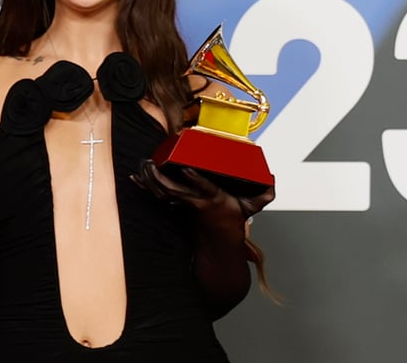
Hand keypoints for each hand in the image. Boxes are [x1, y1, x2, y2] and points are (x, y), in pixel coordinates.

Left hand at [131, 160, 274, 224]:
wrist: (220, 243)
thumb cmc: (232, 220)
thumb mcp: (250, 207)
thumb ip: (263, 194)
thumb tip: (271, 180)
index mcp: (214, 199)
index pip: (205, 187)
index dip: (196, 179)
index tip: (187, 168)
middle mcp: (197, 201)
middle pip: (174, 189)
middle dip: (159, 177)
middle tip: (148, 163)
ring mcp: (185, 203)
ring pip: (164, 192)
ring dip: (150, 180)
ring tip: (141, 165)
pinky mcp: (178, 204)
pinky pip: (159, 195)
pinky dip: (146, 187)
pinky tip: (135, 178)